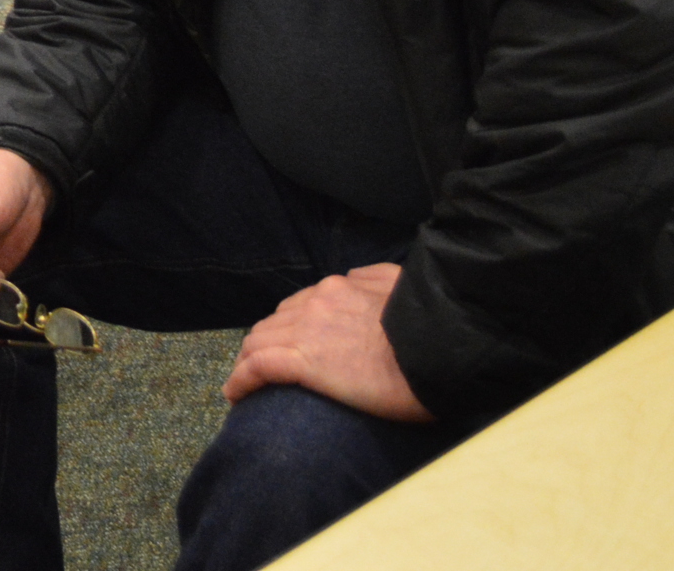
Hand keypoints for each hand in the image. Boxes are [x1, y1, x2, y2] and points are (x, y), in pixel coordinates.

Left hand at [224, 263, 431, 421]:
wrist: (438, 350)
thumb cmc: (429, 326)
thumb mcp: (401, 284)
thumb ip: (373, 278)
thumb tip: (355, 279)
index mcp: (339, 288)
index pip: (297, 306)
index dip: (286, 327)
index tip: (284, 343)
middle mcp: (316, 303)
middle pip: (273, 323)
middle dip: (262, 344)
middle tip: (259, 366)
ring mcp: (307, 330)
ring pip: (258, 342)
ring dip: (247, 361)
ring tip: (244, 383)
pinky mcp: (304, 362)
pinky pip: (258, 367)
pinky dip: (241, 380)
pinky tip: (234, 394)